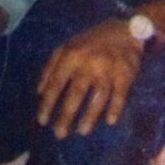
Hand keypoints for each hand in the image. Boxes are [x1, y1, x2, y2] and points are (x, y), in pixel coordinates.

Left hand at [37, 18, 142, 138]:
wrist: (124, 30)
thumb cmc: (90, 42)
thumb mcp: (67, 47)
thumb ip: (51, 67)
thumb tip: (39, 92)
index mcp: (71, 55)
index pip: (56, 83)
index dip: (48, 103)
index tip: (43, 121)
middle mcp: (88, 62)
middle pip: (76, 93)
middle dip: (66, 115)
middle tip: (59, 134)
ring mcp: (108, 69)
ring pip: (98, 97)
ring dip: (89, 116)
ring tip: (82, 131)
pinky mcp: (125, 74)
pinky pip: (120, 95)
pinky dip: (115, 108)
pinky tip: (110, 121)